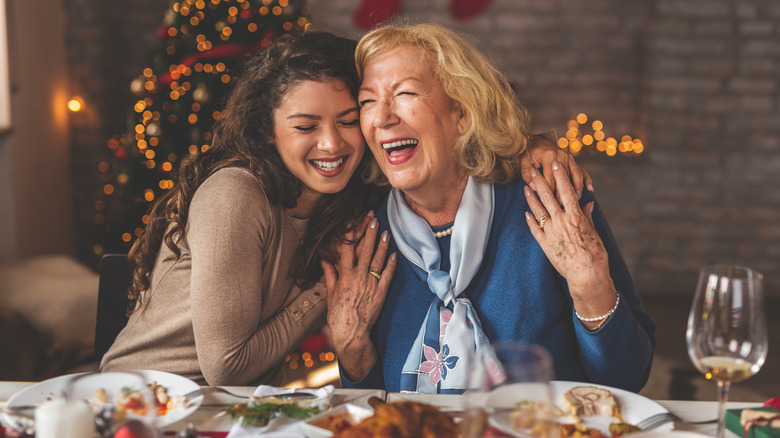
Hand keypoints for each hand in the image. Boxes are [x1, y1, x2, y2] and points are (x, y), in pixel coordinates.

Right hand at [322, 216, 396, 379]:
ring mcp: (371, 285)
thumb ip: (330, 275)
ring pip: (378, 260)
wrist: (351, 333)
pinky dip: (391, 264)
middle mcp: (358, 277)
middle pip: (364, 250)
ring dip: (382, 245)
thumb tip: (325, 261)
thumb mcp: (331, 294)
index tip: (354, 222)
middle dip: (369, 234)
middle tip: (373, 220)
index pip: (347, 250)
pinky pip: (388, 275)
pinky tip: (394, 254)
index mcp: (344, 276)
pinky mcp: (381, 293)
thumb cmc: (338, 315)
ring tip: (385, 232)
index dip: (351, 234)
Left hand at [521, 134, 593, 198]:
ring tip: (577, 199)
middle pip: (564, 178)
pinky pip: (581, 170)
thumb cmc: (529, 154)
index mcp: (548, 156)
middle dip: (563, 192)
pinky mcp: (573, 160)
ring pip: (576, 174)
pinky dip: (586, 179)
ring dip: (577, 187)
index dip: (550, 192)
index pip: (550, 178)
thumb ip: (527, 175)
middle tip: (563, 206)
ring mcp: (569, 157)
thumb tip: (534, 187)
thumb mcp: (524, 162)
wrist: (537, 141)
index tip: (549, 204)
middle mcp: (561, 156)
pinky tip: (590, 188)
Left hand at [523, 161, 614, 327]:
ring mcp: (552, 233)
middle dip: (539, 181)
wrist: (588, 276)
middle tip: (532, 169)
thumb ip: (588, 216)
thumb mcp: (594, 232)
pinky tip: (526, 211)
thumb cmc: (595, 254)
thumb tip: (587, 203)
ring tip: (525, 187)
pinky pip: (535, 229)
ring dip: (531, 197)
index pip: (566, 191)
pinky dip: (530, 219)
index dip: (560, 176)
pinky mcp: (545, 245)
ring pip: (538, 211)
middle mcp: (562, 222)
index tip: (555, 163)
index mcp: (576, 217)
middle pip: (548, 197)